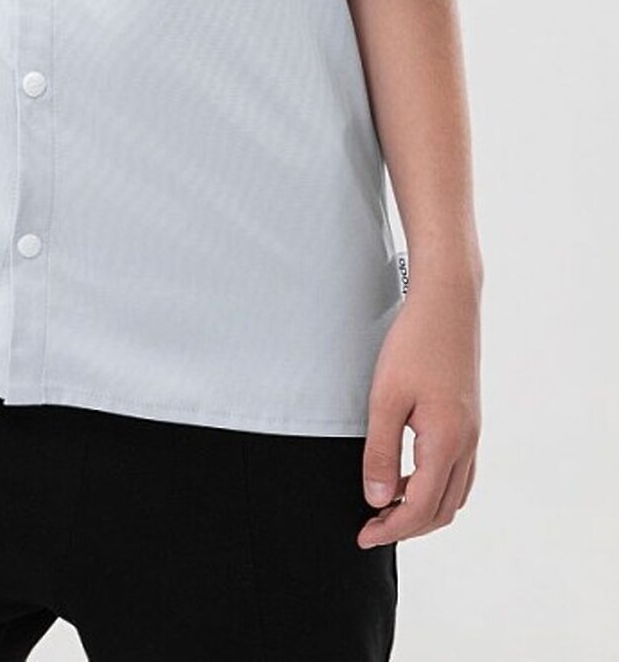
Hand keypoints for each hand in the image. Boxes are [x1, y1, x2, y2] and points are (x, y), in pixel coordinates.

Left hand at [357, 278, 481, 548]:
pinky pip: (459, 471)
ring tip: (386, 505)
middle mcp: (467, 443)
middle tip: (371, 526)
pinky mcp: (469, 419)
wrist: (448, 301)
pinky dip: (435, 487)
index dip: (391, 528)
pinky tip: (409, 475)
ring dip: (423, 508)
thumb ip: (381, 452)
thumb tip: (378, 500)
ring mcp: (472, 432)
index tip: (364, 536)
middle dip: (408, 525)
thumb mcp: (386, 397)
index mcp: (446, 442)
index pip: (421, 507)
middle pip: (443, 509)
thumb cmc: (414, 343)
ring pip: (454, 493)